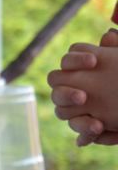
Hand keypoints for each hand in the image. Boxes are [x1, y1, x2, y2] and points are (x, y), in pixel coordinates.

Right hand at [46, 28, 117, 144]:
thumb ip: (116, 48)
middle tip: (83, 97)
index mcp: (80, 68)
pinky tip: (97, 133)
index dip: (75, 61)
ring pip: (63, 112)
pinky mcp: (87, 126)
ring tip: (96, 125)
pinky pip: (80, 132)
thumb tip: (107, 36)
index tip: (93, 61)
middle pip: (56, 88)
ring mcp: (78, 108)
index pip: (67, 61)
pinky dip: (87, 134)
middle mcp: (73, 86)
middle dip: (67, 93)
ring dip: (77, 119)